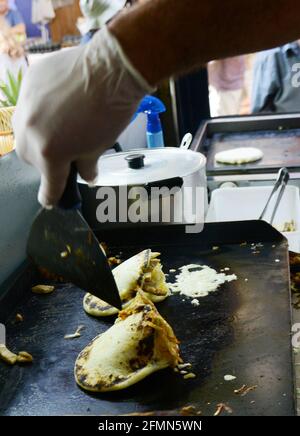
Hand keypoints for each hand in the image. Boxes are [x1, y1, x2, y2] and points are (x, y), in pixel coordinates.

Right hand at [13, 26, 152, 206]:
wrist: (112, 69)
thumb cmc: (111, 112)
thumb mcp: (100, 147)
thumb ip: (87, 166)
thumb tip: (86, 175)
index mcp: (49, 154)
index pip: (49, 184)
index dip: (52, 196)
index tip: (51, 201)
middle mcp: (30, 132)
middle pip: (31, 158)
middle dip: (47, 159)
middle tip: (65, 151)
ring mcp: (26, 105)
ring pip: (25, 130)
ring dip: (40, 134)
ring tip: (61, 123)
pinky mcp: (29, 83)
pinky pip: (30, 104)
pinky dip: (42, 109)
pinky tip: (60, 102)